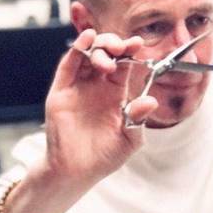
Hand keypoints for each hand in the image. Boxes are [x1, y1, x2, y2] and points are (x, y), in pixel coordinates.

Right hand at [43, 29, 157, 185]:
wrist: (77, 172)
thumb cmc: (105, 156)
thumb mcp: (130, 139)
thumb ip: (139, 119)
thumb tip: (151, 101)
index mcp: (115, 94)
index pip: (124, 65)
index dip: (130, 52)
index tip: (139, 43)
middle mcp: (97, 86)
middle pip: (106, 54)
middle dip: (115, 44)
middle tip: (123, 47)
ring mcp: (79, 87)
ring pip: (87, 55)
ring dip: (99, 46)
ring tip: (110, 51)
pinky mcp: (61, 92)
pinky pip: (68, 66)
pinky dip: (77, 50)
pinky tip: (87, 40)